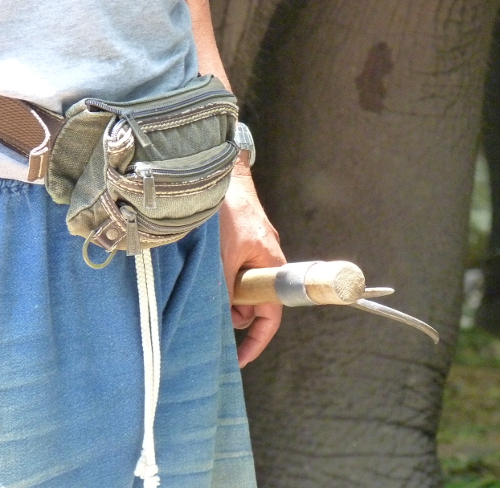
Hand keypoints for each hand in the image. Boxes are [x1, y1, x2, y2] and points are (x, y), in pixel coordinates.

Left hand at [219, 162, 285, 366]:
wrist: (213, 171)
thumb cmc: (225, 210)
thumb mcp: (222, 257)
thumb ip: (225, 290)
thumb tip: (223, 318)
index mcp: (271, 264)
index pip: (272, 314)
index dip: (257, 341)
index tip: (238, 359)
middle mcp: (264, 260)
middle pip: (252, 303)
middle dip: (231, 313)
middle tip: (206, 311)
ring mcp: (249, 250)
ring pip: (237, 287)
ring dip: (220, 292)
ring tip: (199, 282)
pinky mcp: (235, 241)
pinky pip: (228, 271)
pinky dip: (215, 277)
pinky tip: (198, 270)